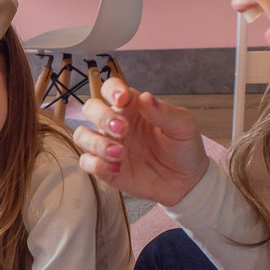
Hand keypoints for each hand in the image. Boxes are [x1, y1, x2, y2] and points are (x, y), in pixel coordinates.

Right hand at [74, 79, 210, 207]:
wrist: (186, 181)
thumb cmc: (183, 147)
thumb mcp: (182, 126)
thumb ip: (163, 111)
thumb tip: (145, 97)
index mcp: (132, 106)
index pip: (111, 88)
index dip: (111, 90)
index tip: (121, 98)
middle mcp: (115, 123)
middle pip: (90, 108)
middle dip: (102, 117)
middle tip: (123, 130)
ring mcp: (108, 145)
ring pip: (82, 135)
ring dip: (97, 142)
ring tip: (119, 153)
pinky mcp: (105, 168)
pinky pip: (86, 162)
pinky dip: (96, 164)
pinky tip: (116, 168)